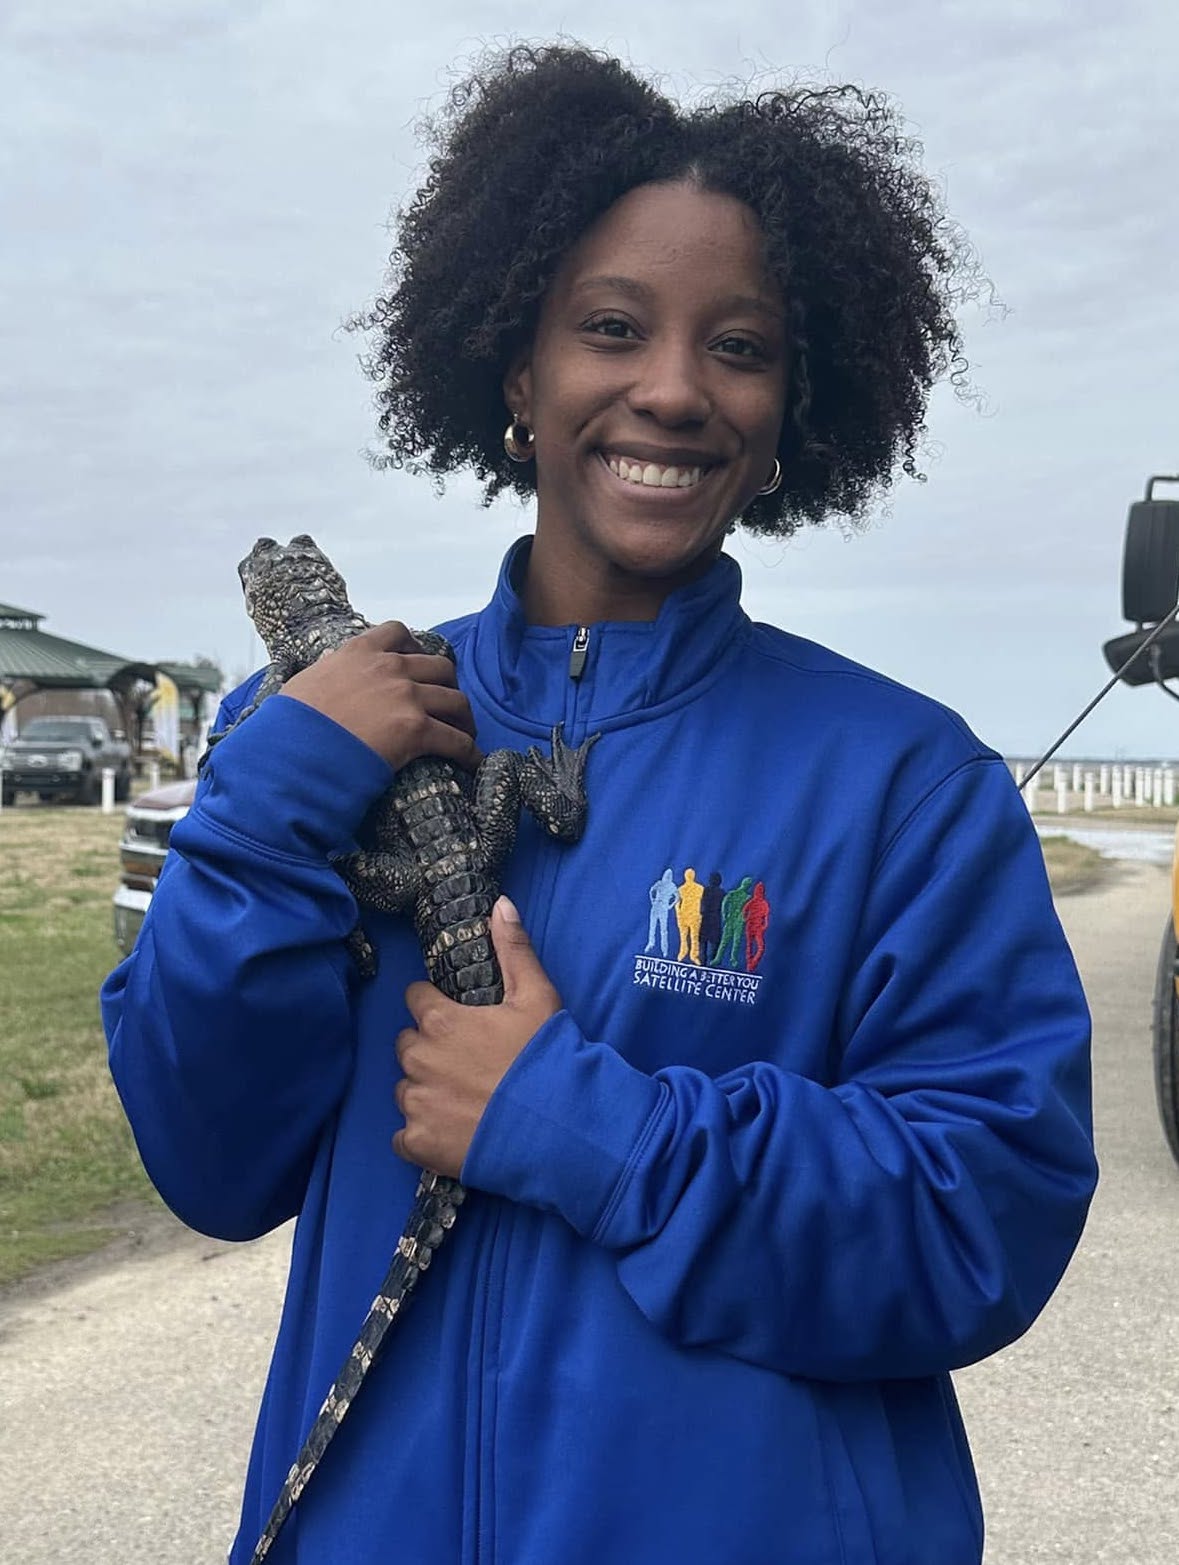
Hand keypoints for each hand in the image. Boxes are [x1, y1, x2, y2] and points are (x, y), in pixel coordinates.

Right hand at [280, 620, 480, 771]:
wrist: (293, 753)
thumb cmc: (289, 725)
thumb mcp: (303, 684)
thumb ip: (327, 674)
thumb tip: (328, 674)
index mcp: (359, 653)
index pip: (397, 633)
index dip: (415, 648)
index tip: (419, 663)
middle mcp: (389, 668)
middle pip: (439, 667)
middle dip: (447, 686)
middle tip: (447, 706)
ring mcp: (406, 697)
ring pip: (456, 701)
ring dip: (464, 718)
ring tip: (465, 734)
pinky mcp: (417, 730)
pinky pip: (457, 741)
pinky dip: (469, 752)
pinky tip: (472, 762)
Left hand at [393, 898, 561, 1177]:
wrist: (558, 1125)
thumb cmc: (546, 1056)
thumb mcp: (537, 996)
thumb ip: (514, 949)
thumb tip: (500, 903)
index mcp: (440, 1021)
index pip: (414, 999)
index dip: (433, 1006)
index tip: (454, 1019)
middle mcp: (419, 1059)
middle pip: (406, 1045)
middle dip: (428, 1049)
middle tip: (463, 1062)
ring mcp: (417, 1104)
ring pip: (405, 1089)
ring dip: (425, 1090)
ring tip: (461, 1099)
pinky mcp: (418, 1143)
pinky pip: (403, 1136)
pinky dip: (420, 1134)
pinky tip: (449, 1132)